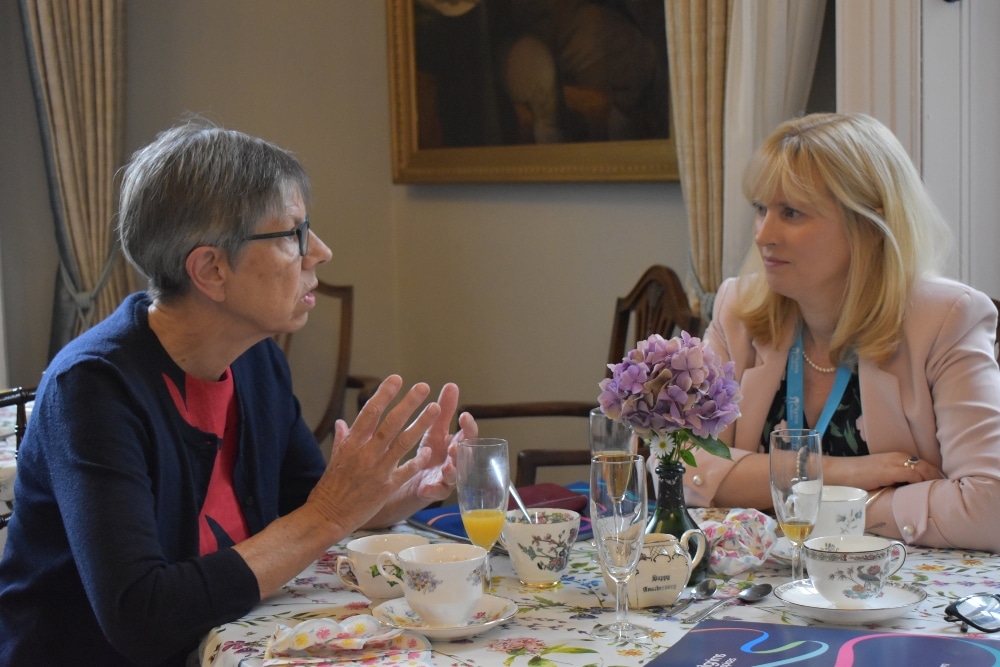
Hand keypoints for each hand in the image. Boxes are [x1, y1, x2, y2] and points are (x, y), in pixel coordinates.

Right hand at [306, 375, 441, 535]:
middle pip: (390, 423)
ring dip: (421, 424)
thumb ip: (342, 439)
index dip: (384, 394)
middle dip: (408, 403)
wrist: (327, 515)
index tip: (397, 379)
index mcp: (352, 443)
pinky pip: (406, 471)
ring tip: (435, 409)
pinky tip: (429, 451)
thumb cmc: (330, 487)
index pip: (370, 412)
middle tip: (423, 387)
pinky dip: (417, 461)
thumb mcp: (334, 459)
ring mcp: (377, 470)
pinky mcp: (386, 487)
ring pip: (403, 442)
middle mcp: (365, 453)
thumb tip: (341, 422)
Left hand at [366, 382, 479, 526]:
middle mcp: (456, 462)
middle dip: (463, 452)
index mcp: (456, 445)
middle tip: (457, 446)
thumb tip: (452, 385)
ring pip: (455, 477)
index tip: (464, 416)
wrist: (411, 483)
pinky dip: (433, 491)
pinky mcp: (434, 493)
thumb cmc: (428, 455)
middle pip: (466, 457)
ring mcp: (447, 479)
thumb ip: (445, 410)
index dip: (468, 427)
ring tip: (447, 466)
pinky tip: (427, 488)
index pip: (469, 435)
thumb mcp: (435, 430)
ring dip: (452, 471)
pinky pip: (436, 493)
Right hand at [825, 451, 942, 490]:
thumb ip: (896, 481)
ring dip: (935, 481)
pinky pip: (913, 475)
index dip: (935, 476)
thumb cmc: (857, 478)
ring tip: (944, 493)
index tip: (943, 487)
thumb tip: (909, 494)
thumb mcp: (880, 478)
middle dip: (939, 478)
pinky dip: (923, 482)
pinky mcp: (890, 470)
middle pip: (927, 466)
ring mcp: (894, 462)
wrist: (839, 473)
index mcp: (897, 458)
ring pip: (923, 470)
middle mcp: (898, 457)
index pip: (923, 465)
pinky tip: (928, 492)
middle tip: (950, 492)